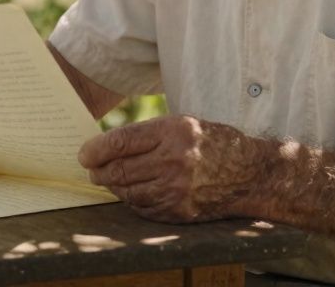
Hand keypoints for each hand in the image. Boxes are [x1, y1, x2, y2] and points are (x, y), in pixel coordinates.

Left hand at [78, 115, 263, 222]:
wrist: (250, 174)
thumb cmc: (213, 143)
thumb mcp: (183, 124)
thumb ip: (147, 135)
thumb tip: (106, 146)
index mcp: (174, 132)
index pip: (121, 142)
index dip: (96, 149)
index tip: (84, 154)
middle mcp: (175, 161)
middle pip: (120, 170)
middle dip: (99, 171)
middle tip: (92, 169)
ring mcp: (178, 189)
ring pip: (128, 191)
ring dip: (113, 186)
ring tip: (107, 179)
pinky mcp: (180, 211)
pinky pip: (143, 208)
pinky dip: (131, 200)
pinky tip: (130, 192)